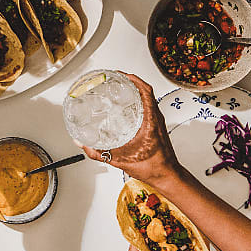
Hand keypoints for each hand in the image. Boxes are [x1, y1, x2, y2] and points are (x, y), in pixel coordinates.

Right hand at [78, 73, 181, 188]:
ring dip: (135, 90)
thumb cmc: (152, 168)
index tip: (121, 75)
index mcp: (150, 121)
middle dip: (130, 81)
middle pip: (146, 91)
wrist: (166, 175)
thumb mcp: (120, 160)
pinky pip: (149, 106)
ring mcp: (158, 121)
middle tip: (116, 78)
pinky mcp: (157, 126)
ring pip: (148, 98)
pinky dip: (138, 100)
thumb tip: (83, 144)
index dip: (133, 79)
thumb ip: (98, 153)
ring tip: (120, 87)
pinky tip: (127, 105)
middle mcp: (156, 118)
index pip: (145, 91)